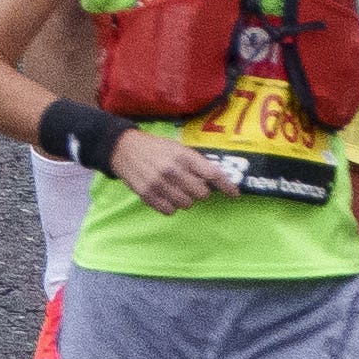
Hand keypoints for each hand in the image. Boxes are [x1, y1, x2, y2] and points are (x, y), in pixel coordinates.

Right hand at [110, 128, 236, 216]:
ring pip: (187, 205)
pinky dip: (171, 206)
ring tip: (175, 188)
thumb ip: (195, 163)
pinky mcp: (148, 196)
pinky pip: (170, 211)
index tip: (235, 194)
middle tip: (191, 185)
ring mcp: (159, 184)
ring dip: (185, 199)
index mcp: (183, 156)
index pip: (212, 174)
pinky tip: (165, 195)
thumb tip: (214, 181)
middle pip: (202, 194)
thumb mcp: (177, 148)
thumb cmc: (155, 147)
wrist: (123, 148)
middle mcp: (172, 170)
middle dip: (200, 191)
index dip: (227, 186)